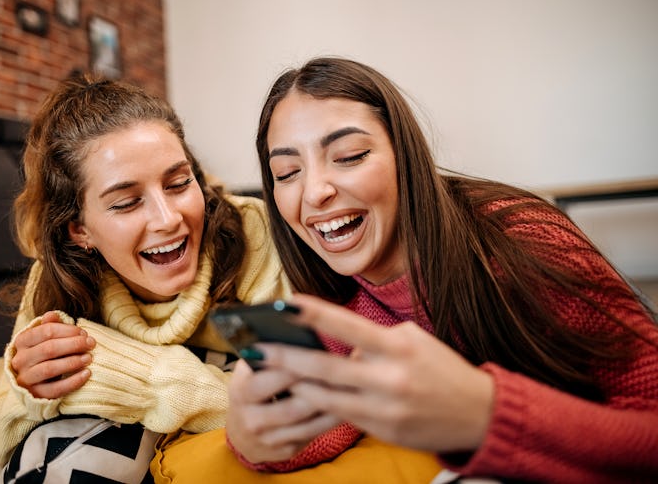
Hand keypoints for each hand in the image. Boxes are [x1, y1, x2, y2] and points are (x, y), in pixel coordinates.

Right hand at [10, 311, 95, 398]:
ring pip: (50, 369)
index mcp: (22, 341)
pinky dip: (73, 382)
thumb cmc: (44, 354)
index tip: (84, 333)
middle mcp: (20, 360)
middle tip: (91, 343)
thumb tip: (52, 314)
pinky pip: (55, 389)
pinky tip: (86, 374)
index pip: (46, 331)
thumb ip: (50, 325)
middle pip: (49, 349)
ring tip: (89, 358)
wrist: (35, 381)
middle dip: (73, 344)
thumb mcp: (44, 338)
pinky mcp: (35, 394)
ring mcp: (26, 378)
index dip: (68, 330)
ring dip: (73, 362)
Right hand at [225, 359, 341, 463]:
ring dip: (331, 408)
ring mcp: (269, 440)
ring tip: (350, 389)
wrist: (241, 434)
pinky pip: (313, 435)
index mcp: (240, 393)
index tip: (313, 355)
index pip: (265, 382)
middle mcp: (252, 420)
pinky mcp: (286, 452)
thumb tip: (292, 335)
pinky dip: (331, 420)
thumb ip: (264, 357)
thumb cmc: (251, 390)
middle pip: (291, 407)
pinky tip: (347, 406)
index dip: (290, 369)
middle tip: (342, 374)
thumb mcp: (248, 372)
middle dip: (317, 390)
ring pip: (307, 424)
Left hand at [256, 293, 494, 452]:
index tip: (284, 303)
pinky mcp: (381, 430)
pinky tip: (296, 393)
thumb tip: (334, 339)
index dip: (314, 313)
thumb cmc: (440, 368)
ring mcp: (384, 407)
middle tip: (255, 348)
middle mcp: (390, 377)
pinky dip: (316, 403)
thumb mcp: (413, 341)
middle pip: (325, 367)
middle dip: (285, 357)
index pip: (348, 325)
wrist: (478, 414)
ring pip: (325, 396)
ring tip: (266, 371)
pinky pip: (339, 415)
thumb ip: (374, 340)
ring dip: (293, 383)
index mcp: (398, 346)